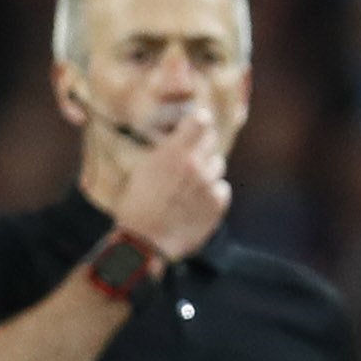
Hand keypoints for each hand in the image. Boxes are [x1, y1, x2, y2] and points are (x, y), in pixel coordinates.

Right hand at [112, 111, 231, 259]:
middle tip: (190, 157)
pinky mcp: (218, 204)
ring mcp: (209, 185)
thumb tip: (179, 139)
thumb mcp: (144, 168)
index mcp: (174, 153)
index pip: (200, 121)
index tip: (197, 124)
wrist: (146, 239)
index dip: (199, 121)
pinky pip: (223, 188)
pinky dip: (213, 192)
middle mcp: (195, 165)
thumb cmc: (138, 204)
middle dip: (201, 146)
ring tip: (190, 185)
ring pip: (218, 165)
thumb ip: (166, 151)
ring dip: (207, 171)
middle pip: (211, 141)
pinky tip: (197, 201)